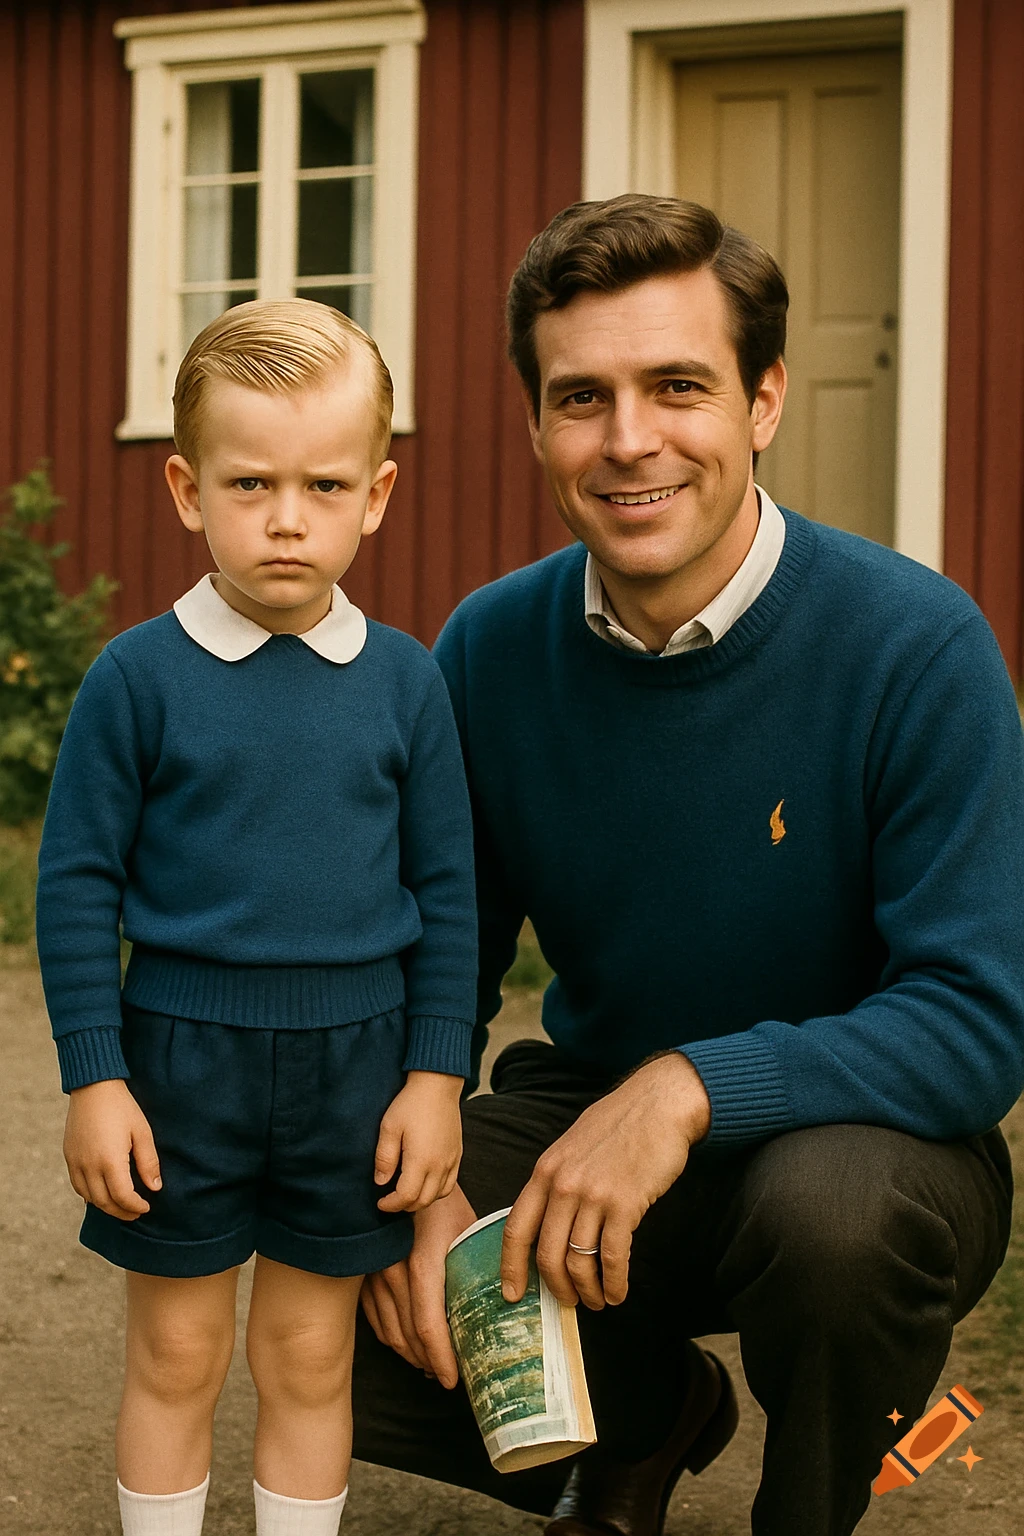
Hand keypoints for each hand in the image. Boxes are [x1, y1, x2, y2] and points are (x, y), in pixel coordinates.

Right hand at [63, 1079, 161, 1220]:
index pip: (122, 1197)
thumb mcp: (142, 1132)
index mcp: (109, 1160)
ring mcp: (75, 1161)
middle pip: (104, 1202)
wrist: (94, 1087)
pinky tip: (102, 1192)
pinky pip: (77, 1185)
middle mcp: (89, 1165)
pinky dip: (90, 1195)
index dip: (135, 1206)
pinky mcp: (68, 1156)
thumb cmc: (122, 1107)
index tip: (146, 1207)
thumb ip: (148, 1162)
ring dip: (105, 1205)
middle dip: (121, 1212)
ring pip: (89, 1197)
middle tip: (136, 1213)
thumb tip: (155, 1188)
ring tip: (121, 1205)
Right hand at [361, 1183, 476, 1386]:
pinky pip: (376, 1321)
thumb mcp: (467, 1229)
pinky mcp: (362, 1276)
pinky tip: (409, 1346)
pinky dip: (393, 1339)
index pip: (430, 1325)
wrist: (402, 1177)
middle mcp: (392, 1272)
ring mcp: (373, 1275)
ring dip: (412, 1355)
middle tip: (448, 1376)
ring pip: (391, 1332)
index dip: (441, 1358)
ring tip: (431, 1365)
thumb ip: (476, 1267)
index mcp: (422, 1262)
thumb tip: (505, 1300)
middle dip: (429, 1361)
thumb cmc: (441, 1202)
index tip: (452, 1380)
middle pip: (409, 1335)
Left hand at [374, 1071, 463, 1212]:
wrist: (438, 1085)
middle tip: (390, 1200)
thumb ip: (384, 1158)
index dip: (391, 1205)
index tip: (380, 1202)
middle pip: (423, 1201)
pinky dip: (437, 1191)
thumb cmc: (411, 1104)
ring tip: (406, 1193)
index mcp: (421, 1161)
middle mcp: (439, 1165)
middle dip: (404, 1206)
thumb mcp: (389, 1127)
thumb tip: (380, 1182)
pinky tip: (425, 1183)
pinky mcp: (457, 1154)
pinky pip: (450, 1183)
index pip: (406, 1197)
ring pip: (438, 1195)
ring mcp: (451, 1161)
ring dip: (421, 1201)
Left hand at [501, 1053, 710, 1311]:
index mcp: (545, 1171)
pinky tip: (618, 1293)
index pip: (516, 1228)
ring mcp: (593, 1195)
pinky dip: (614, 1283)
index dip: (510, 1267)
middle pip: (547, 1254)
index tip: (511, 1294)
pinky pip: (613, 1257)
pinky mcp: (625, 1204)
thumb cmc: (618, 1125)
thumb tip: (548, 1225)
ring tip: (597, 1301)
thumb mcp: (572, 1147)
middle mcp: (563, 1185)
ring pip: (579, 1261)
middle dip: (556, 1288)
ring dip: (588, 1290)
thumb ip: (557, 1182)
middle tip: (568, 1303)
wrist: (658, 1104)